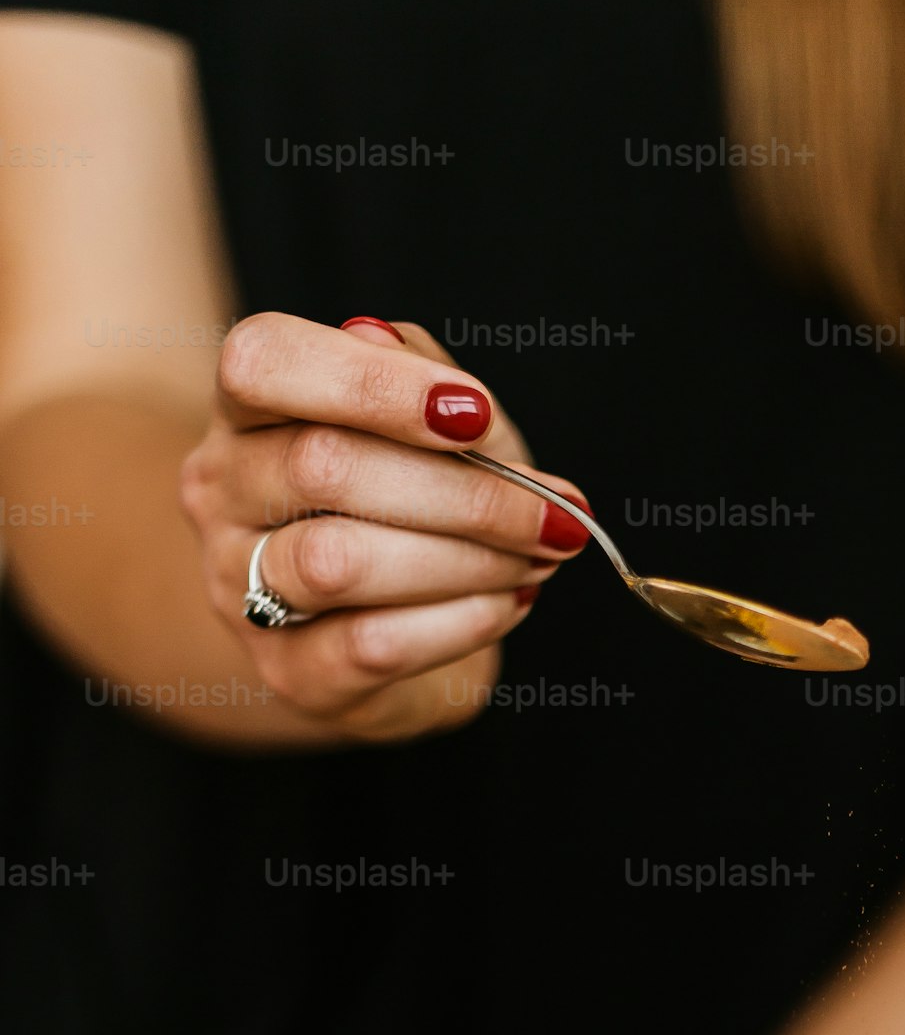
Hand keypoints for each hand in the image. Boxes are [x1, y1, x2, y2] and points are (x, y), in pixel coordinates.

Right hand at [178, 312, 591, 741]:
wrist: (376, 632)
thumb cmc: (406, 504)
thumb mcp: (426, 426)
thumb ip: (433, 387)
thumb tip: (458, 400)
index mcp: (248, 407)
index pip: (265, 362)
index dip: (372, 383)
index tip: (475, 415)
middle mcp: (221, 491)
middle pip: (322, 466)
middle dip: (464, 492)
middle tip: (553, 514)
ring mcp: (240, 587)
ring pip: (339, 562)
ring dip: (466, 560)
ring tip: (534, 561)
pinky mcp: (288, 672)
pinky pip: (372, 643)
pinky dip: (460, 621)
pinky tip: (505, 604)